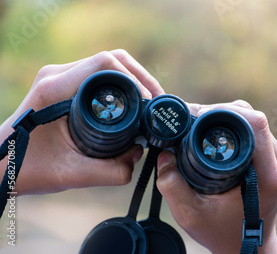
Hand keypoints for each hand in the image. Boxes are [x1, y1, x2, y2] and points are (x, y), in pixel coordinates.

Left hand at [0, 49, 164, 194]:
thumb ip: (110, 171)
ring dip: (133, 80)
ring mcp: (61, 76)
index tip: (148, 104)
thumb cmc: (27, 167)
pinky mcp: (65, 83)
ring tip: (150, 103)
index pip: (105, 64)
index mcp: (55, 89)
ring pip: (108, 64)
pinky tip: (133, 104)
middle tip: (157, 102)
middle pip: (111, 59)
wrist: (2, 162)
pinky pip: (100, 74)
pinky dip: (122, 84)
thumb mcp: (71, 175)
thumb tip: (139, 157)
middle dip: (141, 78)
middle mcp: (57, 75)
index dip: (135, 80)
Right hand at [156, 100, 276, 253]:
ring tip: (202, 128)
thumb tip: (164, 153)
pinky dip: (235, 129)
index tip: (196, 117)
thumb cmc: (222, 233)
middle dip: (221, 113)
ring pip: (254, 122)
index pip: (255, 124)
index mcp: (268, 177)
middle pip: (253, 119)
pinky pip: (256, 132)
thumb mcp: (191, 215)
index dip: (224, 111)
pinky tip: (216, 136)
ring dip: (228, 119)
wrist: (248, 247)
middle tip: (193, 122)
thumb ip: (172, 185)